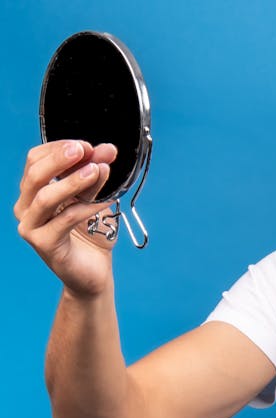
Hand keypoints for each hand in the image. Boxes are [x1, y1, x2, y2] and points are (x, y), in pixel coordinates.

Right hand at [15, 139, 118, 297]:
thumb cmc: (90, 234)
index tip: (87, 145)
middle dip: (62, 159)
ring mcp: (31, 227)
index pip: (36, 160)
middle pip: (35, 175)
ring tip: (98, 171)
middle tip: (87, 150)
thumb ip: (96, 174)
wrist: (93, 272)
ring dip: (73, 180)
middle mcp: (26, 208)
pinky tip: (105, 201)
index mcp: (33, 192)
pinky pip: (65, 220)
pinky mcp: (43, 244)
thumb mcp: (94, 197)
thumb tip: (106, 150)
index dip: (60, 148)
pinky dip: (87, 207)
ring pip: (46, 196)